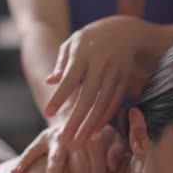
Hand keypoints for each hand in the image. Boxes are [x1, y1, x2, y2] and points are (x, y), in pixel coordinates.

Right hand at [11, 124, 126, 172]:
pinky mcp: (41, 138)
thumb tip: (112, 167)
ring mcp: (57, 138)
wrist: (77, 112)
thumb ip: (117, 151)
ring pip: (56, 159)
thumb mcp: (113, 138)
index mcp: (96, 140)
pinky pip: (30, 151)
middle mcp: (76, 138)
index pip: (98, 168)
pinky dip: (23, 161)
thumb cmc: (99, 135)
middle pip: (79, 168)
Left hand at [44, 16, 147, 144]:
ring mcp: (115, 73)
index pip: (69, 79)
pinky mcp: (124, 81)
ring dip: (92, 124)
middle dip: (77, 119)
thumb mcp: (73, 43)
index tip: (48, 113)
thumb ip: (61, 63)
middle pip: (88, 96)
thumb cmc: (91, 39)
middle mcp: (100, 64)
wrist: (125, 31)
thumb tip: (50, 81)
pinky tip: (96, 130)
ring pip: (103, 103)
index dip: (59, 97)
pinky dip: (106, 116)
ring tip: (80, 141)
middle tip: (66, 139)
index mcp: (83, 54)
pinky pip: (115, 102)